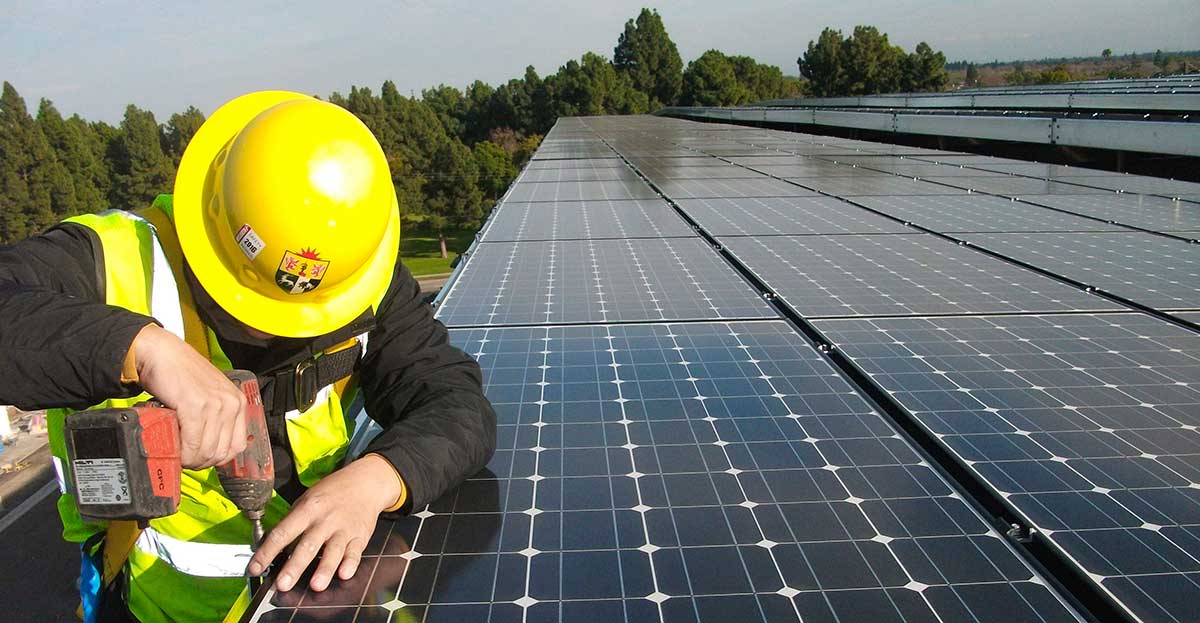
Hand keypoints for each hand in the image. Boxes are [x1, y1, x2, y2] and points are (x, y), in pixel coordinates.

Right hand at [132, 324, 247, 468]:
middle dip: (201, 462)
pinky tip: (174, 447)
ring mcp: (215, 405)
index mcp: (237, 401)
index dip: (217, 459)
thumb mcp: (210, 395)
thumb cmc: (181, 374)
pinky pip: (192, 443)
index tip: (201, 459)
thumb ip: (216, 418)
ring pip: (206, 451)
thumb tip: (210, 449)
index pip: (237, 446)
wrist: (162, 353)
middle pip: (221, 452)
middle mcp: (231, 403)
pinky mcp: (195, 406)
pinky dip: (182, 452)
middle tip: (185, 459)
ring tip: (178, 453)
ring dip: (190, 459)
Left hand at [247, 454, 402, 591]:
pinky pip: (355, 552)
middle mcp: (325, 520)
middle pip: (308, 545)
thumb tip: (270, 546)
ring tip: (316, 585)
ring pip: (333, 551)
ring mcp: (344, 529)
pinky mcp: (360, 536)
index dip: (266, 552)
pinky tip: (345, 573)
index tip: (255, 568)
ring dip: (324, 569)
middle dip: (294, 567)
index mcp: (307, 509)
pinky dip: (350, 564)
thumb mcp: (307, 499)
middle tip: (282, 584)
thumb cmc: (331, 493)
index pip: (282, 532)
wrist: (365, 483)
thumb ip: (292, 522)